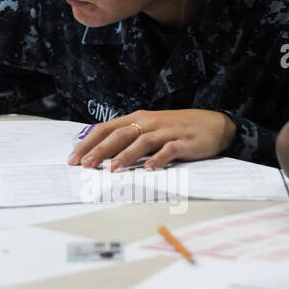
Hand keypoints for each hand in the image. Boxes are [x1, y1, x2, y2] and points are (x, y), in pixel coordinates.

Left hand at [67, 109, 235, 170]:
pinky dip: (157, 159)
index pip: (106, 129)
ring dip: (125, 156)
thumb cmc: (178, 129)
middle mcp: (149, 123)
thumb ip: (129, 138)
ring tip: (112, 169)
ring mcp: (166, 131)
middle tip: (85, 165)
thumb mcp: (150, 129)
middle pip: (119, 135)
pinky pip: (168, 150)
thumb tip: (102, 154)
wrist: (215, 124)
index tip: (73, 158)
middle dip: (99, 151)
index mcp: (137, 119)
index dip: (88, 143)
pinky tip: (148, 169)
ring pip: (141, 142)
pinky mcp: (183, 142)